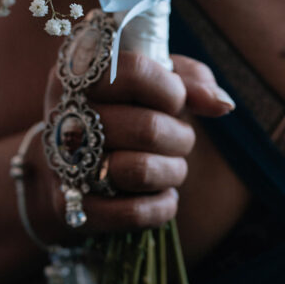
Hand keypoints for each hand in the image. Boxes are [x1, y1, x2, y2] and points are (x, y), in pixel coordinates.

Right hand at [43, 51, 234, 232]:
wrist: (65, 163)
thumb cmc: (119, 109)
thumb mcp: (149, 80)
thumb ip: (188, 80)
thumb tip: (222, 104)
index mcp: (80, 70)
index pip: (135, 70)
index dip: (170, 89)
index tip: (176, 100)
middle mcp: (63, 113)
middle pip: (147, 128)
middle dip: (180, 138)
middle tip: (181, 139)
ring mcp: (62, 162)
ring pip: (140, 171)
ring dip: (173, 171)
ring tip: (173, 166)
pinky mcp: (69, 206)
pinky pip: (131, 213)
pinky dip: (161, 206)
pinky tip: (163, 195)